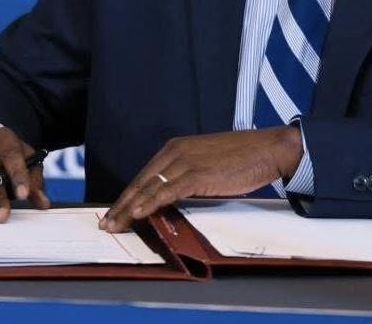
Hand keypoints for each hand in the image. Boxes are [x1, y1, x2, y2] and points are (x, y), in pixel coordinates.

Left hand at [100, 126, 302, 232]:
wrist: (266, 149)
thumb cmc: (242, 157)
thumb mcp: (207, 162)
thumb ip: (188, 175)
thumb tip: (173, 198)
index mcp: (178, 147)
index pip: (145, 174)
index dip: (128, 194)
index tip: (115, 210)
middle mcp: (177, 151)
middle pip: (141, 181)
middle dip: (121, 204)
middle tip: (105, 222)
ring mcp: (186, 162)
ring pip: (149, 188)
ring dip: (128, 208)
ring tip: (114, 224)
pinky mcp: (197, 174)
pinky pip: (166, 191)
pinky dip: (149, 204)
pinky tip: (137, 214)